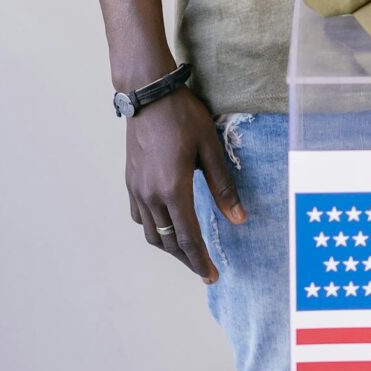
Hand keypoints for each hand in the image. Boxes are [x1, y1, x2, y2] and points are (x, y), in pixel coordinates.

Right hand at [124, 87, 247, 283]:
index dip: (201, 260)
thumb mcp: (211, 150)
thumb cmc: (183, 117)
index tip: (212, 276)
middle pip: (168, 241)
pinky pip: (139, 217)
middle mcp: (150, 195)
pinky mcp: (130, 181)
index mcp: (173, 189)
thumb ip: (224, 188)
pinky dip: (154, 229)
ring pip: (151, 232)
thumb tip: (239, 219)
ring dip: (169, 247)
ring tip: (188, 253)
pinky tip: (166, 226)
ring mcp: (136, 189)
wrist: (148, 94)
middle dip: (187, 259)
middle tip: (205, 270)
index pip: (188, 238)